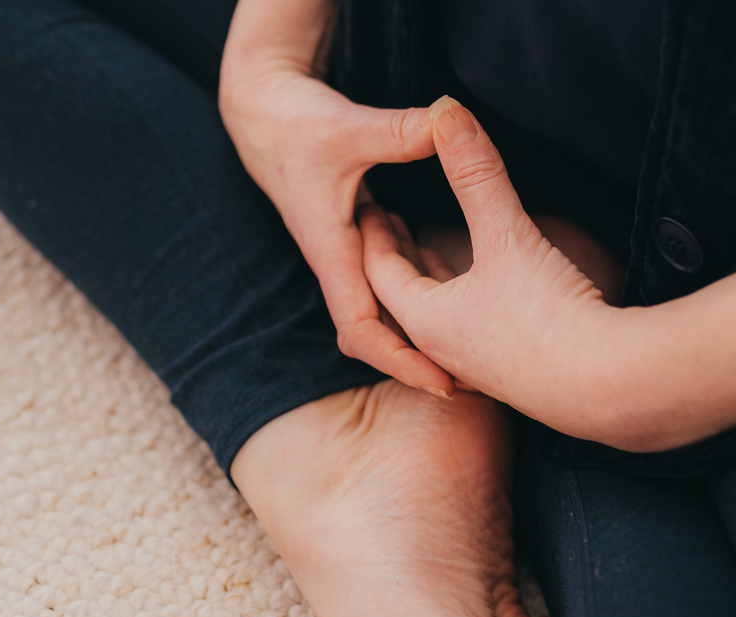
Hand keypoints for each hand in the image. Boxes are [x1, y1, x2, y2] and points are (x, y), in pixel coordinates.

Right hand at [219, 0, 455, 398]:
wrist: (261, 113)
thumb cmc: (293, 124)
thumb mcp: (348, 128)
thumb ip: (398, 132)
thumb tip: (448, 125)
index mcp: (331, 252)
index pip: (362, 329)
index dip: (400, 361)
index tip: (444, 382)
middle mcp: (338, 261)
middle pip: (374, 334)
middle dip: (417, 360)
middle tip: (474, 381)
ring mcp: (347, 251)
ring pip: (382, 309)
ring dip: (418, 330)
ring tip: (471, 349)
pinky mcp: (355, 235)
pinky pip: (386, 280)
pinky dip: (415, 290)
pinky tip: (451, 285)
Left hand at [362, 97, 618, 438]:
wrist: (608, 388)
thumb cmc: (547, 316)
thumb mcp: (507, 234)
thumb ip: (476, 172)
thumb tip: (446, 108)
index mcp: (425, 320)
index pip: (379, 270)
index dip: (374, 233)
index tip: (371, 202)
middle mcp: (442, 349)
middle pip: (403, 297)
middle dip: (395, 257)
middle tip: (389, 222)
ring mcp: (476, 367)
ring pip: (437, 317)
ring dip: (428, 283)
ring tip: (426, 254)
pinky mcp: (512, 374)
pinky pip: (470, 330)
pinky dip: (461, 302)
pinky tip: (481, 294)